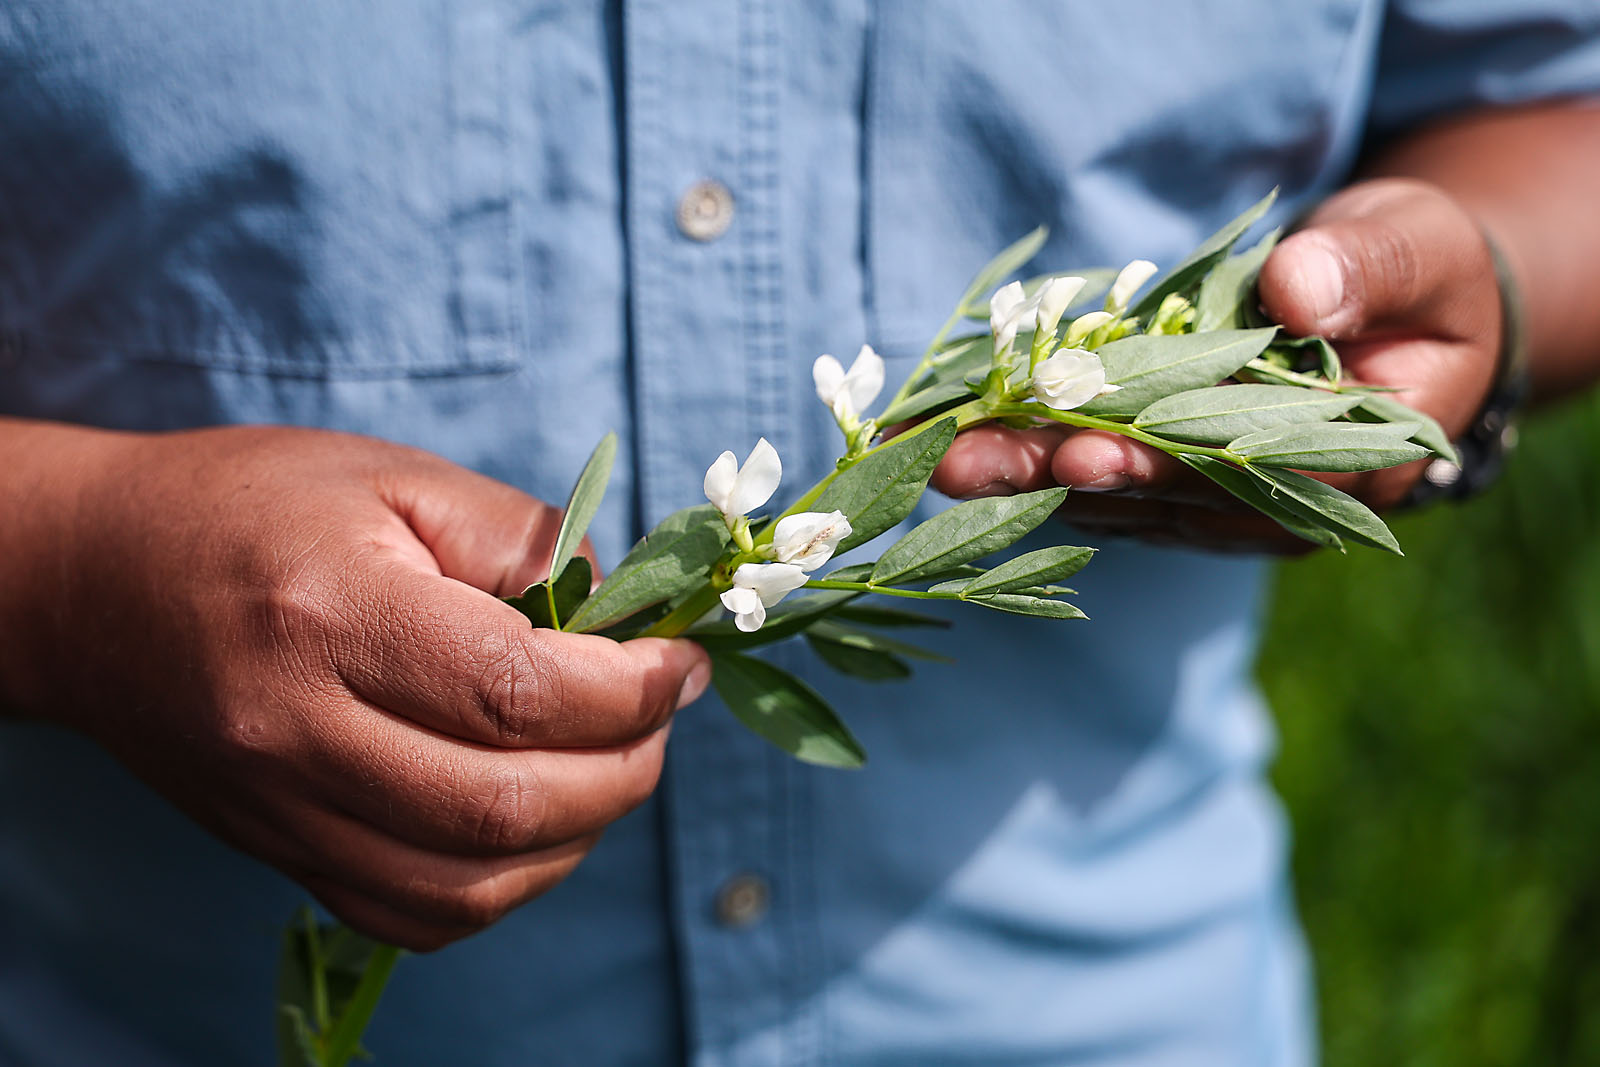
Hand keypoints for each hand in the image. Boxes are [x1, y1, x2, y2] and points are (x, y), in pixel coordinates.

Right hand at [0, 425, 708, 949]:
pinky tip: (537, 822)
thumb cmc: (249, 508)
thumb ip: (523, 539)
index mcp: (331, 616)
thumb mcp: (394, 478)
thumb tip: (626, 614)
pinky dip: (503, 885)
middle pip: (506, 805)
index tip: (678, 663)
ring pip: (470, 885)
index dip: (630, 690)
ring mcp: (280, 811)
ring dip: (578, 838)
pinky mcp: (278, 853)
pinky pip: (415, 915)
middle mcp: (298, 732)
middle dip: (625, 769)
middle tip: (660, 718)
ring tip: (610, 766)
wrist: (93, 582)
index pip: (516, 691)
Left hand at [932, 178, 1501, 552]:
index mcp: (1351, 473)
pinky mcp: (1174, 482)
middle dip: (1049, 478)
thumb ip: (1365, 272)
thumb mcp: (1416, 253)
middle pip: (1151, 499)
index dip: (1160, 467)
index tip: (1080, 453)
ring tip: (927, 455)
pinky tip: (954, 441)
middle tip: (956, 463)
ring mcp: (1219, 507)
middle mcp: (1276, 510)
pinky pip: (1096, 476)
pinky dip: (1027, 454)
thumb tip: (1296, 290)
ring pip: (1107, 498)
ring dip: (1017, 476)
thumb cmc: (1421, 277)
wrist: (1405, 308)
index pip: (1243, 479)